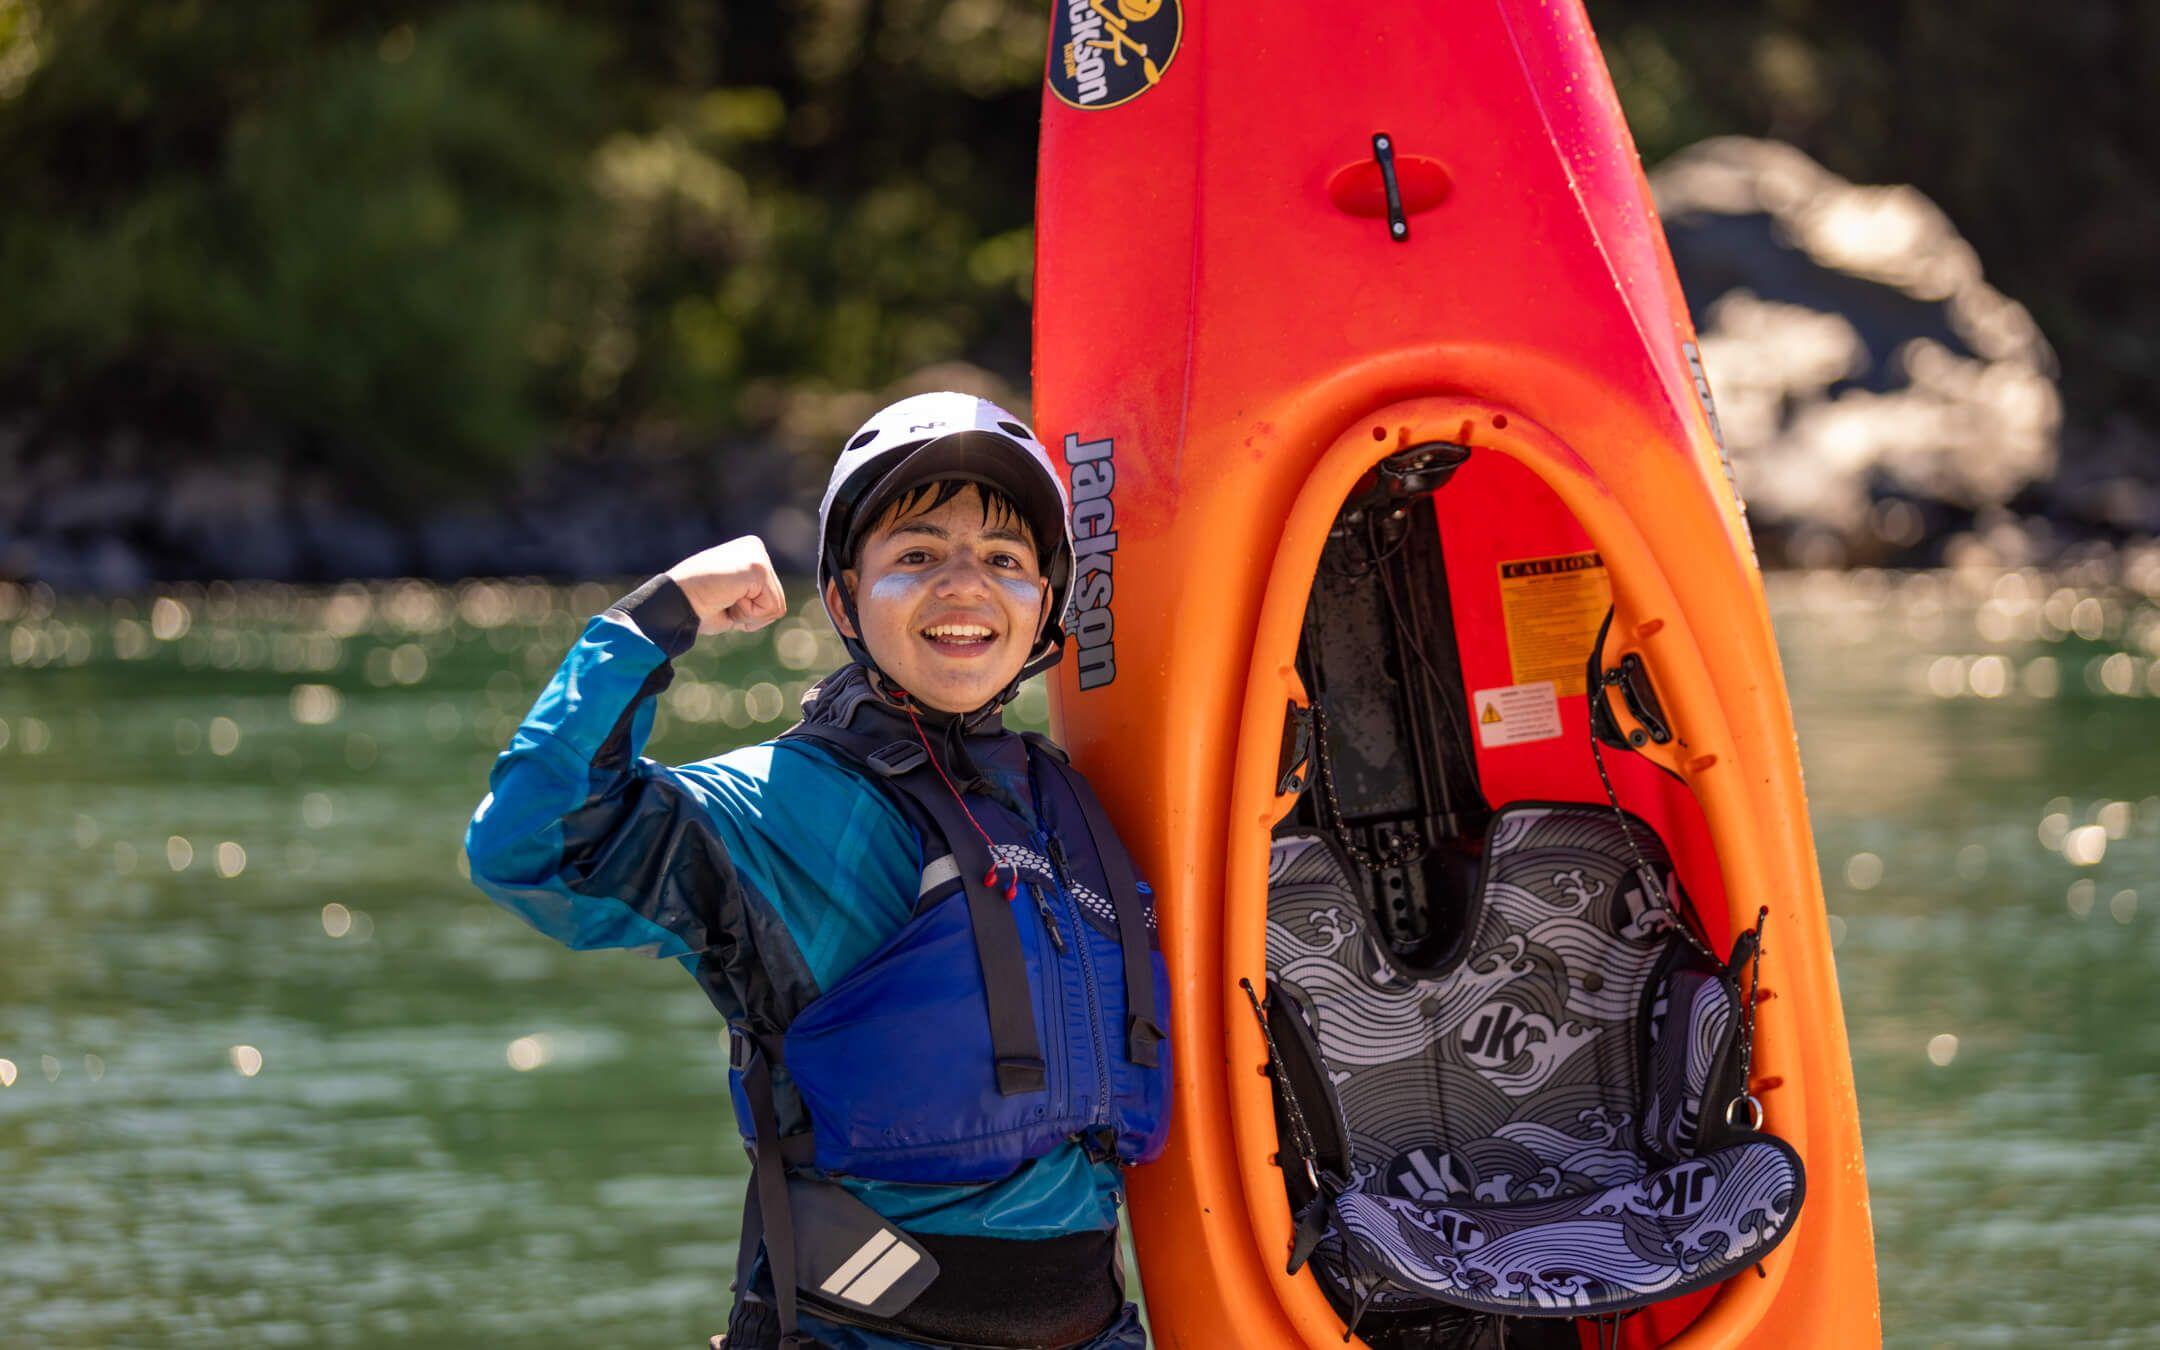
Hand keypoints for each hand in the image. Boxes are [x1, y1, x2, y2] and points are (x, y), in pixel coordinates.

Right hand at [667, 537, 787, 634]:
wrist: (674, 603)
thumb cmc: (697, 606)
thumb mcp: (731, 596)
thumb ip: (753, 596)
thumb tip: (776, 609)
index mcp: (748, 551)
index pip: (771, 597)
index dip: (747, 610)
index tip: (720, 599)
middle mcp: (755, 548)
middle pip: (777, 602)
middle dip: (749, 613)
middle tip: (721, 600)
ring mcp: (757, 555)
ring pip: (776, 607)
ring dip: (747, 614)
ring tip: (723, 598)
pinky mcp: (757, 568)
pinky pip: (770, 608)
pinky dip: (747, 614)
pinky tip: (727, 597)